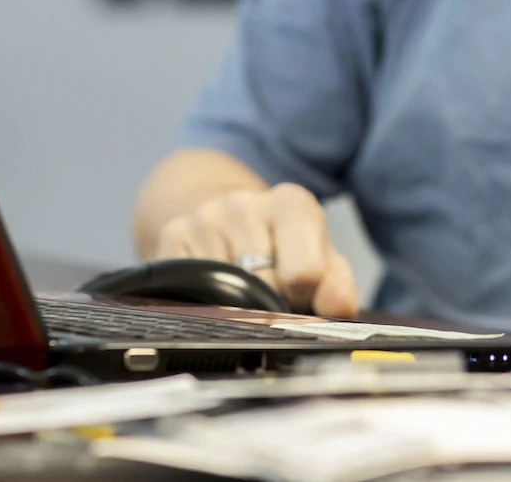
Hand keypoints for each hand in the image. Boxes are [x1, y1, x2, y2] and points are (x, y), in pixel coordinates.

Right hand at [153, 182, 359, 317]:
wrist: (228, 219)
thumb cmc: (284, 248)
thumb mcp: (321, 259)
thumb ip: (337, 284)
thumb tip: (338, 306)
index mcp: (292, 203)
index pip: (304, 273)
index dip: (304, 300)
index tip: (299, 299)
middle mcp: (244, 204)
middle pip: (262, 287)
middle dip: (268, 306)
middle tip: (268, 301)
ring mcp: (204, 218)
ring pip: (224, 293)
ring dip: (234, 306)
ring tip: (241, 292)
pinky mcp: (172, 236)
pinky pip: (189, 291)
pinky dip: (203, 302)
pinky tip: (212, 289)